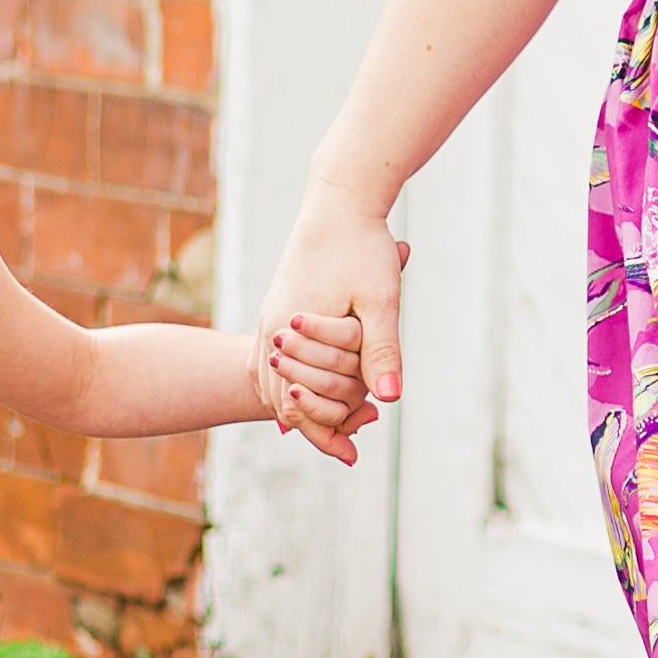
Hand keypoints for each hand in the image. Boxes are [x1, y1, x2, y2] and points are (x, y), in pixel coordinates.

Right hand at [255, 208, 406, 455]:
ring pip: (271, 382)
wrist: (339, 201)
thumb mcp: (381, 300)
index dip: (327, 433)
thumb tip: (389, 400)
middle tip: (350, 446)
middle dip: (314, 425)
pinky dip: (285, 383)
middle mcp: (271, 328)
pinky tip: (304, 393)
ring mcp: (268, 317)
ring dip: (298, 407)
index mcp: (291, 329)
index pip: (298, 403)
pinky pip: (268, 361)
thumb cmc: (362, 247)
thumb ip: (382, 350)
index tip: (353, 456)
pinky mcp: (274, 308)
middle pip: (281, 399)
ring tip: (332, 427)